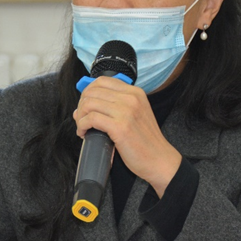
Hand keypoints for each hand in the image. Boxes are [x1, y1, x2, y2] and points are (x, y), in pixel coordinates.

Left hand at [73, 77, 180, 196]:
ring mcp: (126, 111)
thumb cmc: (146, 141)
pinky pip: (91, 119)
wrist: (159, 159)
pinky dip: (82, 126)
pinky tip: (84, 134)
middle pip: (92, 92)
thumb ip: (113, 107)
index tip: (85, 105)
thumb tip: (82, 107)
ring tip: (83, 128)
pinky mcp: (120, 127)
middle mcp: (131, 98)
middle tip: (81, 119)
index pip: (102, 81)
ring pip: (89, 104)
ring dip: (80, 117)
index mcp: (135, 93)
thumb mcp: (135, 115)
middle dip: (81, 105)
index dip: (88, 92)